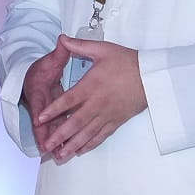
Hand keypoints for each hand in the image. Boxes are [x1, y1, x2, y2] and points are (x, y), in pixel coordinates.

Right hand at [20, 39, 71, 155]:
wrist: (32, 77)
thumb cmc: (40, 69)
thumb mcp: (50, 60)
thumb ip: (59, 53)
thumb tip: (63, 39)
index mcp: (38, 91)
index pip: (38, 103)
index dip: (39, 113)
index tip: (39, 122)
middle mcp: (40, 105)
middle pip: (42, 124)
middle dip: (46, 136)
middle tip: (50, 149)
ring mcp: (45, 114)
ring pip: (50, 130)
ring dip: (54, 143)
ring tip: (60, 156)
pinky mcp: (52, 119)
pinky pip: (57, 132)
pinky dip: (61, 141)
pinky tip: (68, 151)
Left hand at [34, 37, 145, 160]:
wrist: (154, 75)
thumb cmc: (128, 61)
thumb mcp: (103, 49)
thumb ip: (79, 46)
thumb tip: (62, 38)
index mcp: (91, 86)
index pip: (68, 100)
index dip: (53, 110)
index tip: (39, 119)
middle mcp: (98, 104)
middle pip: (75, 122)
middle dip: (59, 135)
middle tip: (46, 146)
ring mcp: (108, 115)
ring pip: (87, 133)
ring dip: (72, 145)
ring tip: (59, 156)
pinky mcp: (117, 121)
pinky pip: (101, 135)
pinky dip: (90, 144)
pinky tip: (80, 151)